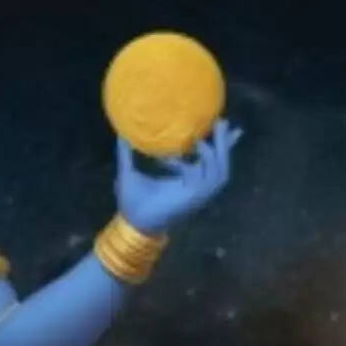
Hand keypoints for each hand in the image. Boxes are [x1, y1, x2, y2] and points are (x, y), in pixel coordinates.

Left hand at [115, 119, 242, 234]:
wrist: (133, 223)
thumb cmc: (132, 202)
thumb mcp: (130, 172)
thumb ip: (126, 154)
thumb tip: (120, 135)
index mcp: (187, 180)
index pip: (210, 160)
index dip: (219, 145)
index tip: (221, 124)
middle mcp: (197, 186)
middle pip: (221, 163)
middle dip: (225, 143)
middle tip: (223, 121)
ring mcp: (198, 193)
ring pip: (219, 170)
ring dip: (217, 151)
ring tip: (208, 135)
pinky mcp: (194, 197)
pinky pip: (203, 177)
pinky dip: (196, 164)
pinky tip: (187, 152)